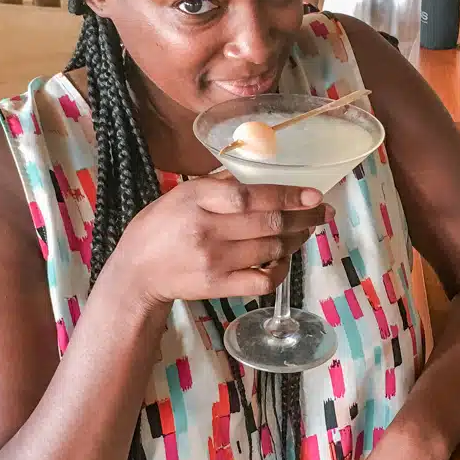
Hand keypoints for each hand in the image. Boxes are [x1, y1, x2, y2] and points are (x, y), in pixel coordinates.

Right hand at [119, 176, 331, 304]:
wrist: (136, 272)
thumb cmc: (161, 226)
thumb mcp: (182, 194)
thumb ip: (219, 185)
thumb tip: (261, 173)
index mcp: (197, 198)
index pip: (250, 196)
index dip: (287, 195)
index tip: (313, 195)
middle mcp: (207, 229)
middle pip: (269, 223)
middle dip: (304, 217)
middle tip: (323, 212)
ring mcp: (215, 261)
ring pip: (271, 250)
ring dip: (296, 239)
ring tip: (306, 230)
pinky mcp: (219, 287)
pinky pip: (263, 280)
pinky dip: (280, 270)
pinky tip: (283, 259)